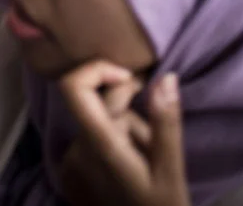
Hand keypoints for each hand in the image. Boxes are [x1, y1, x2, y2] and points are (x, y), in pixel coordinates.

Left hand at [56, 61, 187, 205]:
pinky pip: (92, 139)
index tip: (130, 79)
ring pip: (99, 122)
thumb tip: (164, 76)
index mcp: (100, 147)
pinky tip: (131, 166)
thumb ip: (165, 123)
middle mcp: (77, 150)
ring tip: (146, 159)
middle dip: (129, 109)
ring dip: (125, 129)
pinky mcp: (70, 171)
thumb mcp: (171, 171)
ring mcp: (71, 162)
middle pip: (99, 104)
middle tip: (154, 140)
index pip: (74, 88)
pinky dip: (113, 142)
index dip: (97, 70)